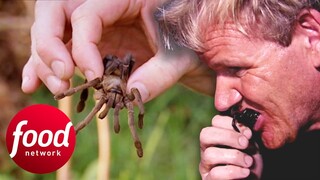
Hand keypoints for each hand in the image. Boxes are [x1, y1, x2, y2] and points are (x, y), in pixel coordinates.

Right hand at [21, 0, 214, 101]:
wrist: (190, 47)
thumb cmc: (189, 43)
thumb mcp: (180, 55)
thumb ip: (159, 75)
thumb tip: (131, 93)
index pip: (86, 15)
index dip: (82, 47)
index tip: (92, 77)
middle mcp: (102, 7)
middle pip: (55, 13)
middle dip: (49, 45)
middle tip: (62, 78)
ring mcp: (93, 26)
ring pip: (52, 33)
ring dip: (44, 62)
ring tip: (56, 90)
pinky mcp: (91, 45)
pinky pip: (61, 50)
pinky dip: (43, 67)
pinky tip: (32, 85)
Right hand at [199, 115, 262, 178]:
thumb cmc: (251, 162)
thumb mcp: (251, 145)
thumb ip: (245, 133)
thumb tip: (244, 124)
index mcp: (217, 136)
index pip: (215, 121)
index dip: (231, 124)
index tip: (248, 133)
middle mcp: (207, 148)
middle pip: (206, 135)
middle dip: (228, 137)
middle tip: (245, 144)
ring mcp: (206, 165)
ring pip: (210, 154)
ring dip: (234, 156)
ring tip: (249, 162)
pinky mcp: (208, 179)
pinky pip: (215, 173)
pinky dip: (233, 172)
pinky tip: (246, 172)